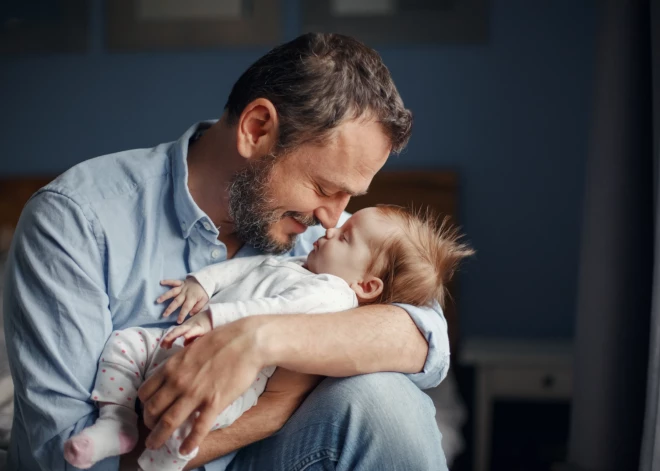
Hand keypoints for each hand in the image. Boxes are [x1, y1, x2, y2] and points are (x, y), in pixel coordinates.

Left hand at [137, 316, 267, 454]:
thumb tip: (173, 375)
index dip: (144, 405)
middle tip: (151, 430)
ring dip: (158, 437)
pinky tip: (185, 450)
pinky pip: (198, 428)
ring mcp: (195, 393)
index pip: (145, 392)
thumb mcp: (191, 348)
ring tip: (155, 446)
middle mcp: (178, 382)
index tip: (149, 411)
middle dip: (148, 424)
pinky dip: (189, 443)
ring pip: (168, 422)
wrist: (247, 342)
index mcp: (171, 367)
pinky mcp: (214, 402)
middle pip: (152, 410)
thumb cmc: (222, 340)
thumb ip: (179, 364)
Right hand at [157, 278, 209, 323]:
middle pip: (177, 301)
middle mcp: (186, 293)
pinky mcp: (181, 283)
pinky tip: (161, 282)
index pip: (186, 308)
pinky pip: (173, 281)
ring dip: (165, 296)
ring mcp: (182, 287)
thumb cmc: (204, 292)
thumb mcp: (205, 300)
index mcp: (192, 298)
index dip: (182, 315)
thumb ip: (198, 307)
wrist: (205, 280)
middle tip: (164, 315)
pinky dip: (167, 281)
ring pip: (172, 292)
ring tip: (158, 301)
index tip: (178, 321)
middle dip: (170, 309)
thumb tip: (191, 314)